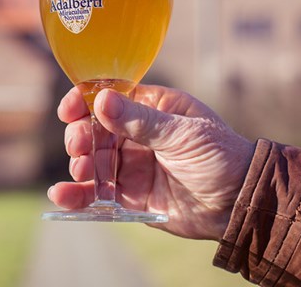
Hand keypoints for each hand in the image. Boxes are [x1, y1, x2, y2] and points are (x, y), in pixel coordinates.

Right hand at [47, 85, 254, 240]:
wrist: (240, 205)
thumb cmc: (221, 157)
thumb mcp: (184, 133)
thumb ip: (141, 121)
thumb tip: (102, 100)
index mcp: (152, 107)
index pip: (110, 96)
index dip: (85, 100)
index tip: (69, 110)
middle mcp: (136, 134)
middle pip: (94, 128)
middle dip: (80, 135)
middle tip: (78, 146)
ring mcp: (131, 165)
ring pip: (91, 160)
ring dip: (79, 163)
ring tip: (82, 170)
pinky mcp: (128, 195)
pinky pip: (96, 193)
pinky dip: (77, 194)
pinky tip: (61, 195)